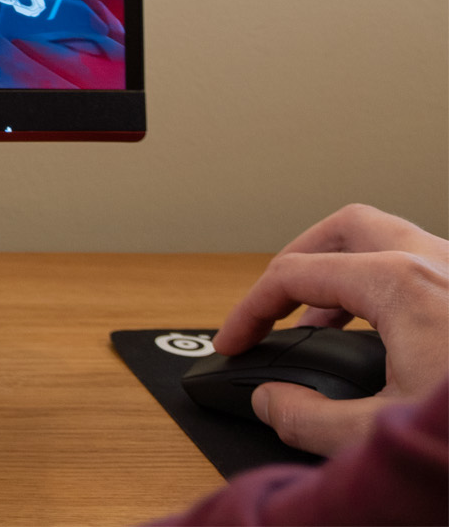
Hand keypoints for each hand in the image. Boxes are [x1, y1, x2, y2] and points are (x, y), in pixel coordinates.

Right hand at [214, 203, 448, 455]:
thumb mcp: (380, 434)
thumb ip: (307, 419)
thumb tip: (272, 401)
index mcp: (398, 282)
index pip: (293, 276)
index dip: (248, 313)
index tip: (235, 346)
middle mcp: (435, 262)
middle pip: (342, 229)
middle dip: (296, 261)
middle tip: (272, 305)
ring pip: (389, 239)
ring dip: (345, 269)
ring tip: (325, 318)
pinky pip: (423, 267)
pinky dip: (386, 287)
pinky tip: (386, 336)